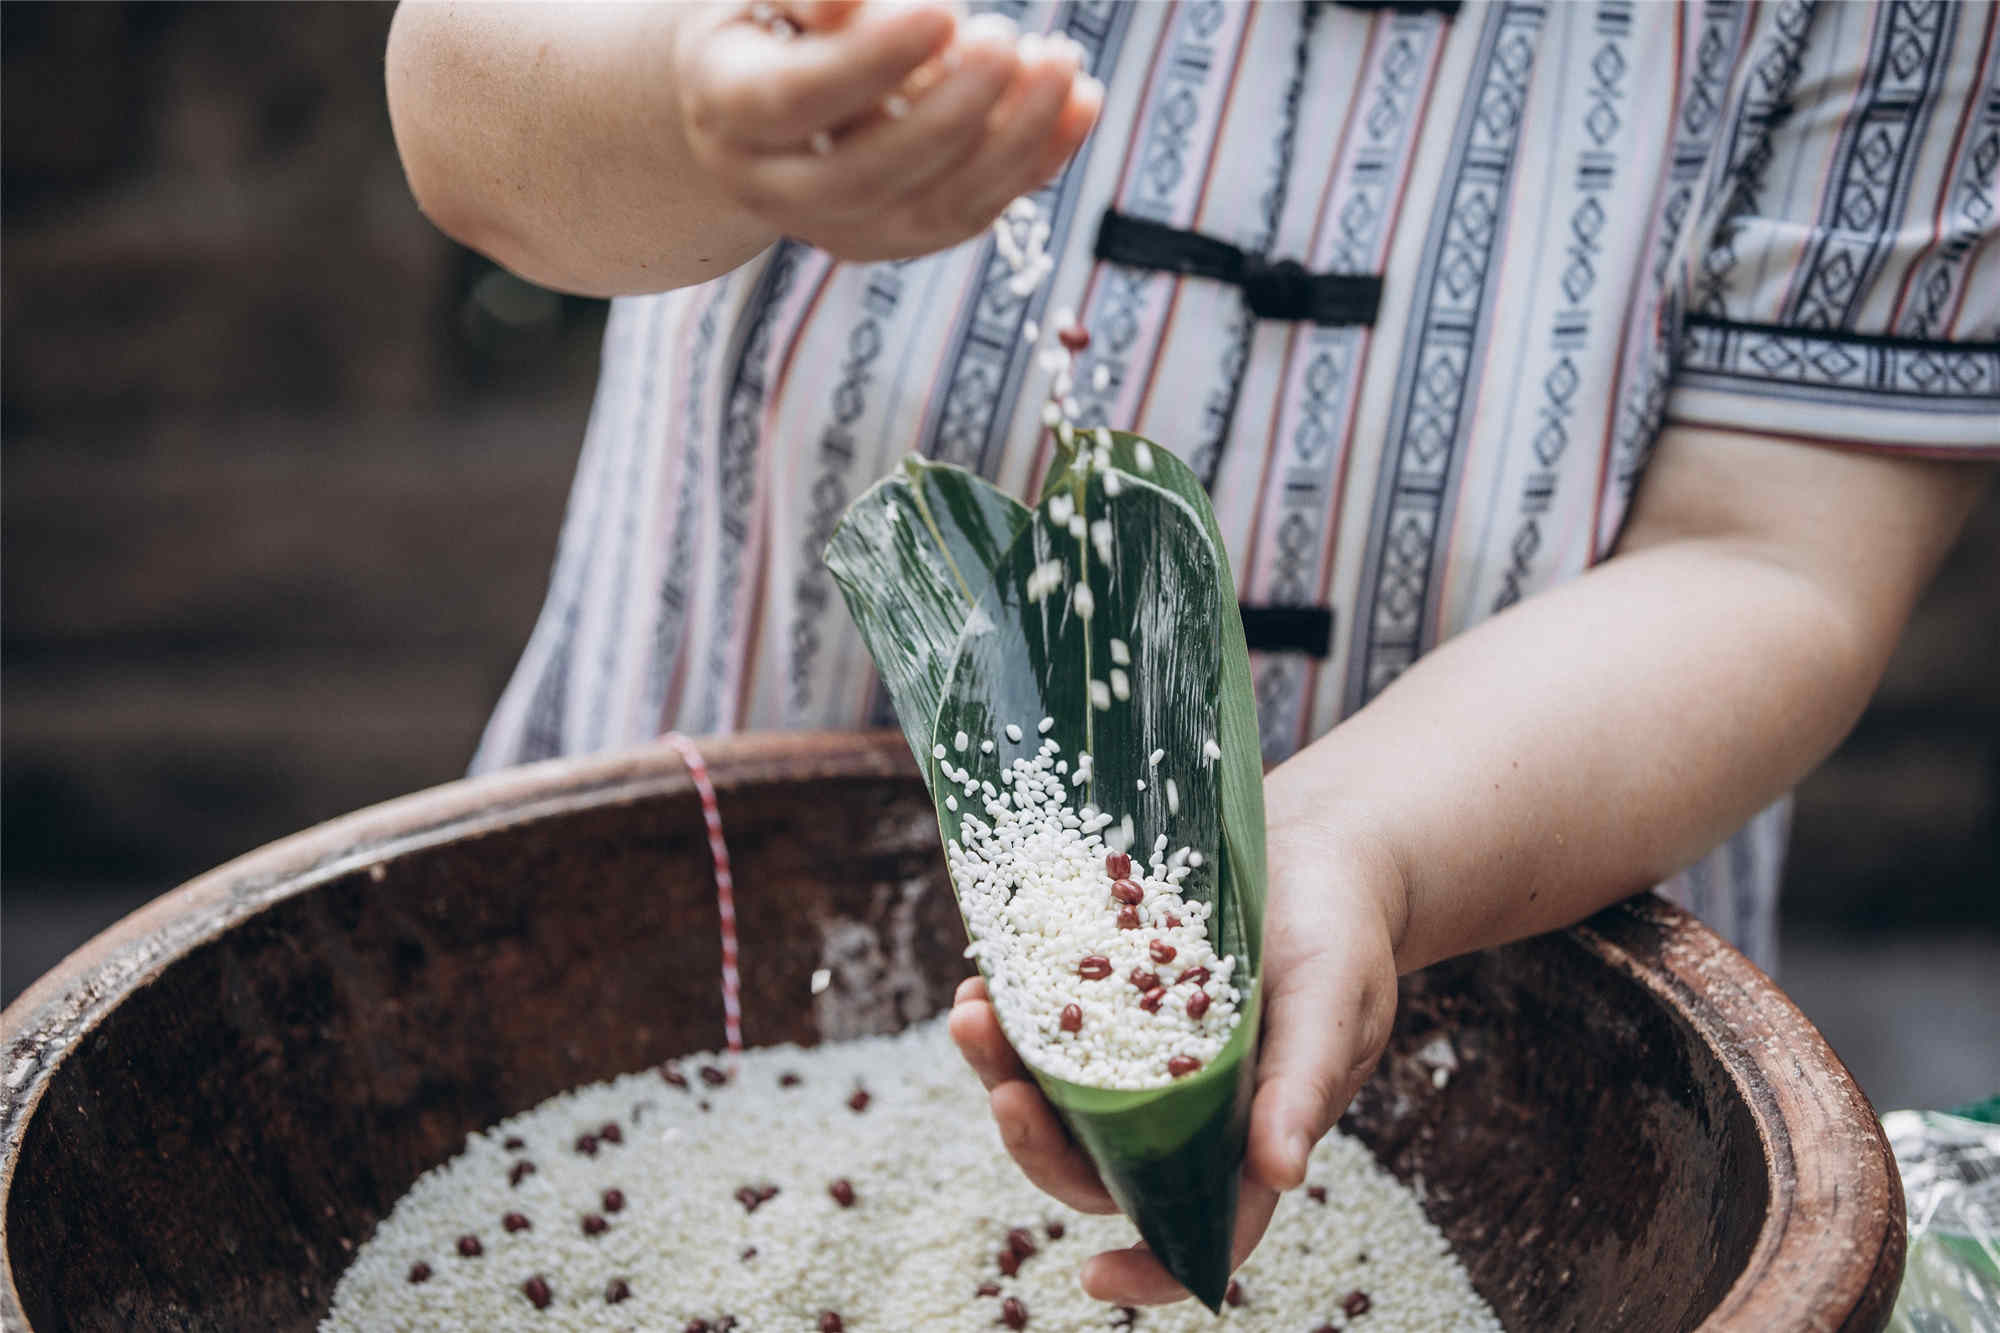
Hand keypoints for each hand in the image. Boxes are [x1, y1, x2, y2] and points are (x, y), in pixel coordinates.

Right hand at [672, 1, 1103, 262]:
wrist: (755, 89)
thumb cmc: (775, 13)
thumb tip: (842, 5)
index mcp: (727, 107)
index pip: (797, 98)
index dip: (872, 60)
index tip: (944, 9)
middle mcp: (773, 187)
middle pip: (865, 174)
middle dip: (950, 112)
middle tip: (1011, 39)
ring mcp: (835, 227)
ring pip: (929, 211)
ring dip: (1010, 143)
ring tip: (1062, 63)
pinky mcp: (894, 238)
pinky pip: (972, 216)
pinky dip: (1034, 162)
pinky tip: (1081, 103)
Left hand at [949, 811, 1405, 1304]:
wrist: (1313, 850)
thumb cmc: (1342, 937)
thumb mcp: (1333, 1003)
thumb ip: (1305, 1083)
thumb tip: (1282, 1172)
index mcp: (1244, 1139)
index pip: (1198, 1229)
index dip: (1150, 1270)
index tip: (1093, 1277)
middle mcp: (1179, 1114)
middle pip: (1096, 1162)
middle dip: (1037, 1137)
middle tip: (1005, 1091)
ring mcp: (1133, 1059)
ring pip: (1054, 1095)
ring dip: (1003, 1068)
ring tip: (970, 1012)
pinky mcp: (1104, 1000)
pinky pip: (1043, 1025)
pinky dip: (1009, 1008)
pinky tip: (983, 972)